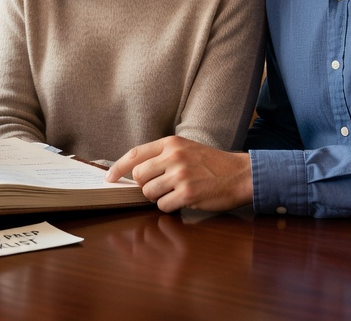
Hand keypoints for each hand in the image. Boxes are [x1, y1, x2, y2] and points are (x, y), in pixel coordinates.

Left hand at [105, 136, 252, 212]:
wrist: (241, 174)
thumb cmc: (212, 164)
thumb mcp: (187, 149)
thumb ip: (162, 156)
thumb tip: (134, 171)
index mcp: (171, 143)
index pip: (135, 154)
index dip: (118, 167)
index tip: (109, 178)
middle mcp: (174, 156)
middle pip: (139, 176)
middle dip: (145, 186)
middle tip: (160, 187)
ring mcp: (181, 175)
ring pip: (150, 193)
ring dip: (159, 197)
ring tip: (177, 192)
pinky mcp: (188, 194)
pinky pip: (164, 206)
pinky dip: (170, 207)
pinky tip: (184, 200)